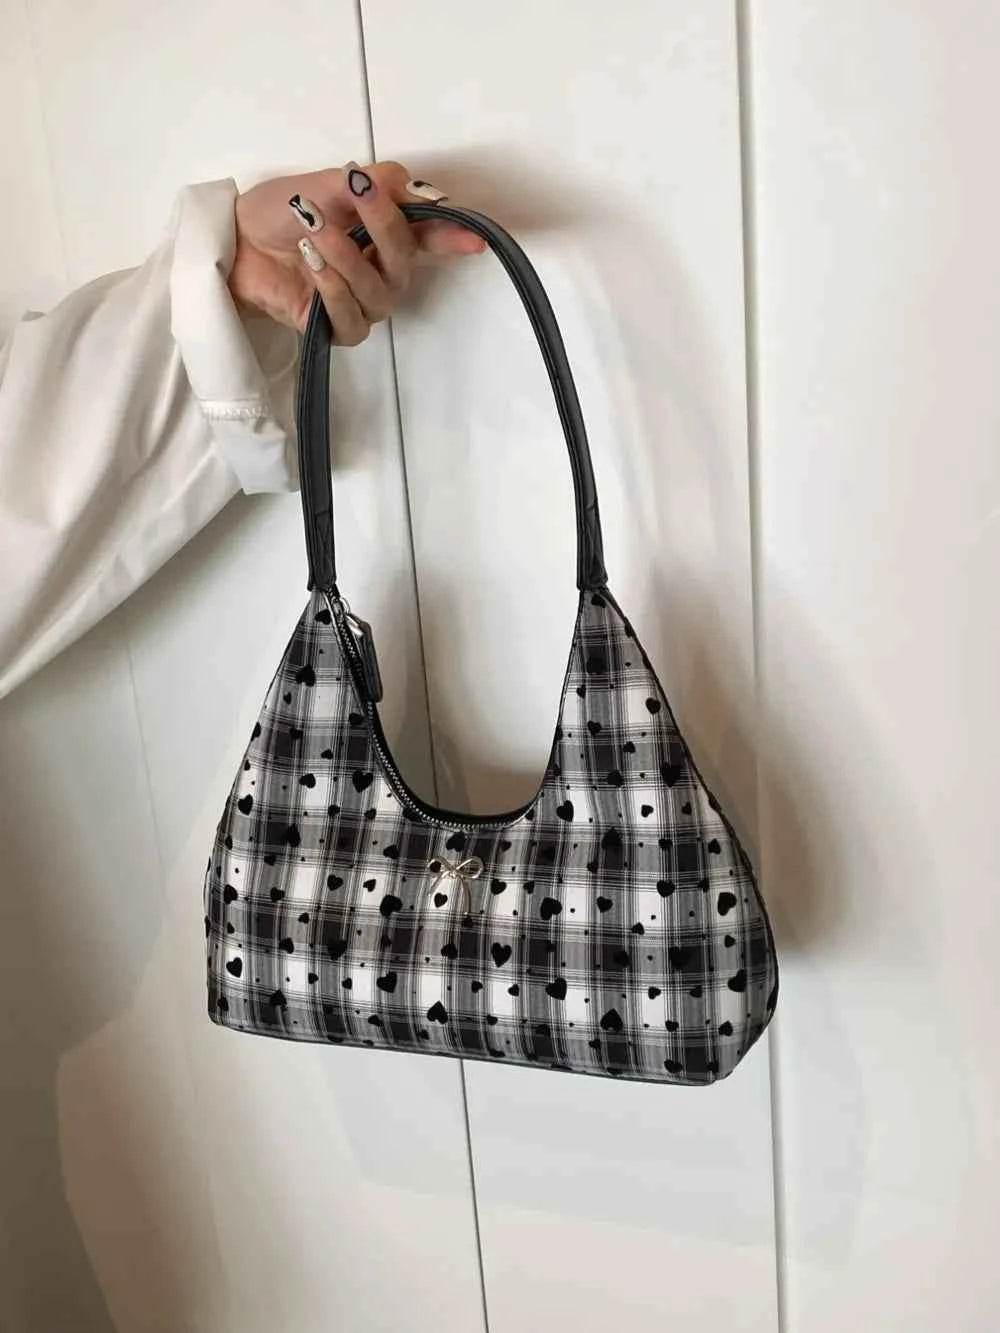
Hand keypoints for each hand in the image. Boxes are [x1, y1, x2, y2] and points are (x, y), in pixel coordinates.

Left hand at [227, 161, 485, 342]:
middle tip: (359, 194)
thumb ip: (372, 184)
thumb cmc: (279, 212)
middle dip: (386, 225)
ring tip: (313, 233)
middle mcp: (379, 270)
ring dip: (347, 258)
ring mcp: (360, 302)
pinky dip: (332, 289)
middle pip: (404, 259)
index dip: (453, 238)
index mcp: (382, 234)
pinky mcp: (335, 328)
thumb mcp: (326, 183)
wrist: (233, 240)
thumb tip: (416, 187)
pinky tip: (310, 264)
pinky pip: (352, 319)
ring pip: (378, 292)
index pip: (427, 238)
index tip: (475, 240)